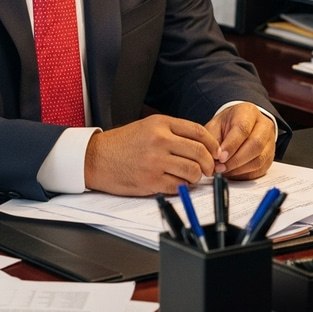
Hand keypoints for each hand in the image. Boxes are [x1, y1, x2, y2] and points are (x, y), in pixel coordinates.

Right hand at [83, 115, 220, 195]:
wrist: (96, 157)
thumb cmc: (123, 143)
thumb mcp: (149, 126)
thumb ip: (174, 131)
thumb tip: (202, 144)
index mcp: (162, 124)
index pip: (199, 131)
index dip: (213, 144)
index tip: (216, 152)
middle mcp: (160, 140)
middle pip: (200, 152)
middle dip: (210, 163)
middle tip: (210, 169)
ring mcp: (155, 161)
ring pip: (192, 171)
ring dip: (197, 177)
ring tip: (192, 177)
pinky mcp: (150, 181)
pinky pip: (178, 186)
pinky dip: (183, 187)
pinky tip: (178, 183)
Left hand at [205, 103, 275, 179]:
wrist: (241, 124)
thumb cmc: (228, 124)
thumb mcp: (216, 125)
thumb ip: (213, 139)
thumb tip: (214, 157)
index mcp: (249, 112)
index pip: (243, 128)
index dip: (231, 145)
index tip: (220, 157)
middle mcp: (264, 125)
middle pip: (255, 144)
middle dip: (236, 160)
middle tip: (220, 167)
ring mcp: (270, 141)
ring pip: (259, 159)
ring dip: (239, 169)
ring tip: (224, 171)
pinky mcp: (270, 157)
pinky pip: (260, 169)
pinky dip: (245, 174)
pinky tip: (233, 172)